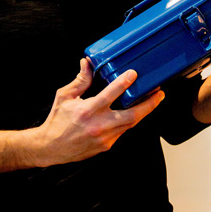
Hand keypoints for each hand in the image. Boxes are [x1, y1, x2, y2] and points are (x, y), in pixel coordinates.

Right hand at [35, 58, 163, 166]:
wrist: (51, 148)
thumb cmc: (57, 121)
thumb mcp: (65, 96)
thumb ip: (80, 80)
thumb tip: (87, 63)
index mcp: (87, 111)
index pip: (109, 95)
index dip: (123, 84)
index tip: (133, 74)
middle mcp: (98, 126)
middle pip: (131, 115)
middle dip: (148, 104)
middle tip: (159, 93)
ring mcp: (104, 138)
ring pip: (130, 124)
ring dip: (143, 112)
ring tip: (154, 100)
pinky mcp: (106, 145)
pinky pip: (122, 131)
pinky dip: (129, 120)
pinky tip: (135, 111)